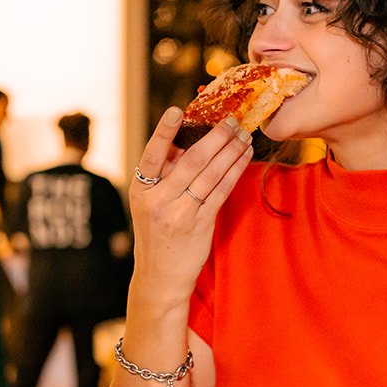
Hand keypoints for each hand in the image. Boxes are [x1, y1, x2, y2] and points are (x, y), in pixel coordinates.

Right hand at [128, 108, 253, 301]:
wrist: (160, 276)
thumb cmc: (157, 233)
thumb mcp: (149, 203)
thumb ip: (164, 174)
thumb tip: (188, 139)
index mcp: (141, 189)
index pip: (152, 154)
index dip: (164, 131)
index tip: (178, 110)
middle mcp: (158, 199)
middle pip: (191, 160)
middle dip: (215, 137)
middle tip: (232, 120)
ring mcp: (179, 212)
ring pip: (210, 173)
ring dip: (231, 150)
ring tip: (244, 135)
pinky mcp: (199, 224)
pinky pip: (221, 190)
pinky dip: (234, 170)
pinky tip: (244, 157)